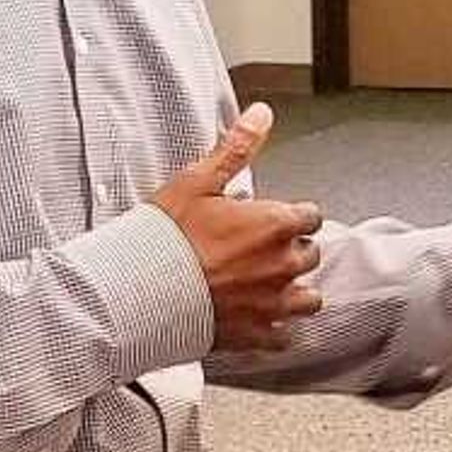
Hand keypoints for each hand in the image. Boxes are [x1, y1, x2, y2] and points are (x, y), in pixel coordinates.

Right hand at [151, 103, 323, 353]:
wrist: (141, 289)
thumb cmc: (166, 236)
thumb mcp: (198, 180)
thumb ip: (237, 147)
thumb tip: (262, 115)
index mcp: (275, 226)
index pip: (310, 216)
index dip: (294, 216)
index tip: (276, 218)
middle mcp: (283, 265)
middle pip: (310, 255)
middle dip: (292, 250)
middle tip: (263, 248)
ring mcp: (273, 303)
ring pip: (309, 298)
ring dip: (295, 290)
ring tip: (271, 285)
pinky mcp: (258, 333)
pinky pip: (283, 336)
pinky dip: (275, 328)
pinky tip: (259, 319)